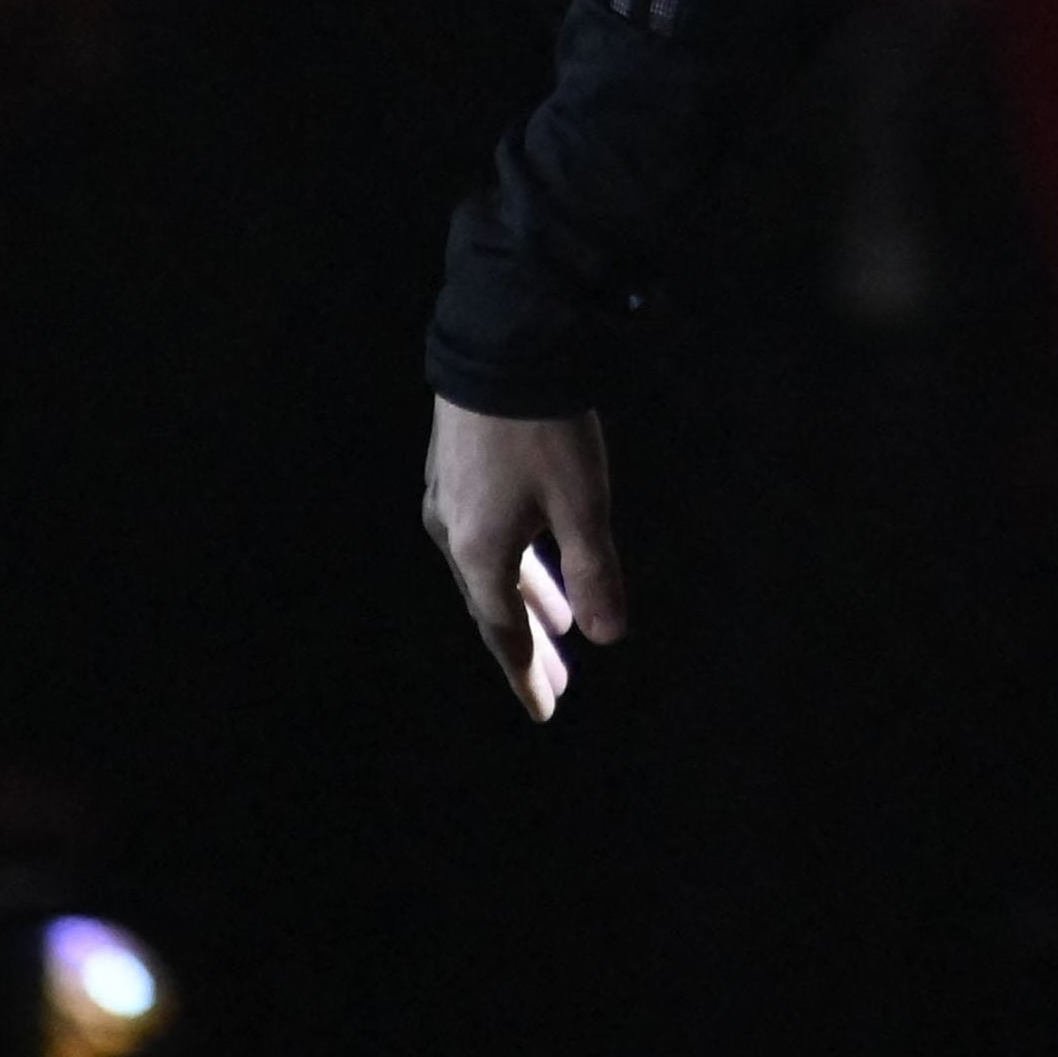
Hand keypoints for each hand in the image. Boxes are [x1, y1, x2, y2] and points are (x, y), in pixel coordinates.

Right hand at [423, 400, 625, 718]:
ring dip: (526, 598)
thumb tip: (609, 636)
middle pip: (493, 605)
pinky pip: (485, 535)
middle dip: (529, 644)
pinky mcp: (455, 470)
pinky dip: (515, 560)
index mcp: (480, 551)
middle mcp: (453, 533)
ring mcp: (449, 500)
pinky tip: (534, 555)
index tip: (544, 710)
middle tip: (556, 683)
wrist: (500, 346)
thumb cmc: (545, 429)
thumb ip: (595, 570)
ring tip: (561, 624)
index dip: (527, 672)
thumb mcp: (583, 502)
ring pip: (490, 567)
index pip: (504, 632)